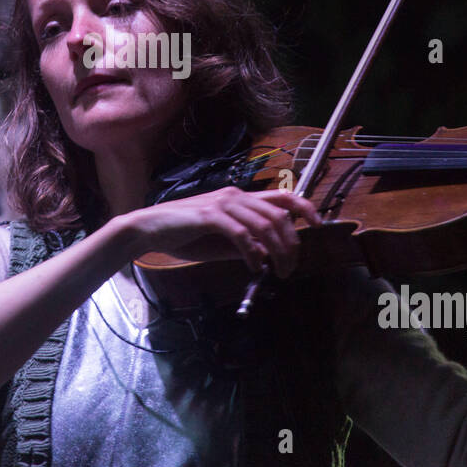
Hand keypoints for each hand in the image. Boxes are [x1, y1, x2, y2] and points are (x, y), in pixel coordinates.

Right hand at [115, 186, 322, 278]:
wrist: (148, 229)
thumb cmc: (182, 235)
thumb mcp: (219, 241)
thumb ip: (244, 244)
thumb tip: (268, 255)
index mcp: (239, 197)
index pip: (282, 196)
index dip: (305, 208)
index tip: (319, 225)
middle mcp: (234, 196)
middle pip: (279, 214)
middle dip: (292, 243)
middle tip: (290, 268)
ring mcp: (222, 204)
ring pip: (265, 224)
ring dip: (277, 251)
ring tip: (278, 271)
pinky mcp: (209, 216)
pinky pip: (241, 234)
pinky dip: (253, 253)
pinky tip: (254, 266)